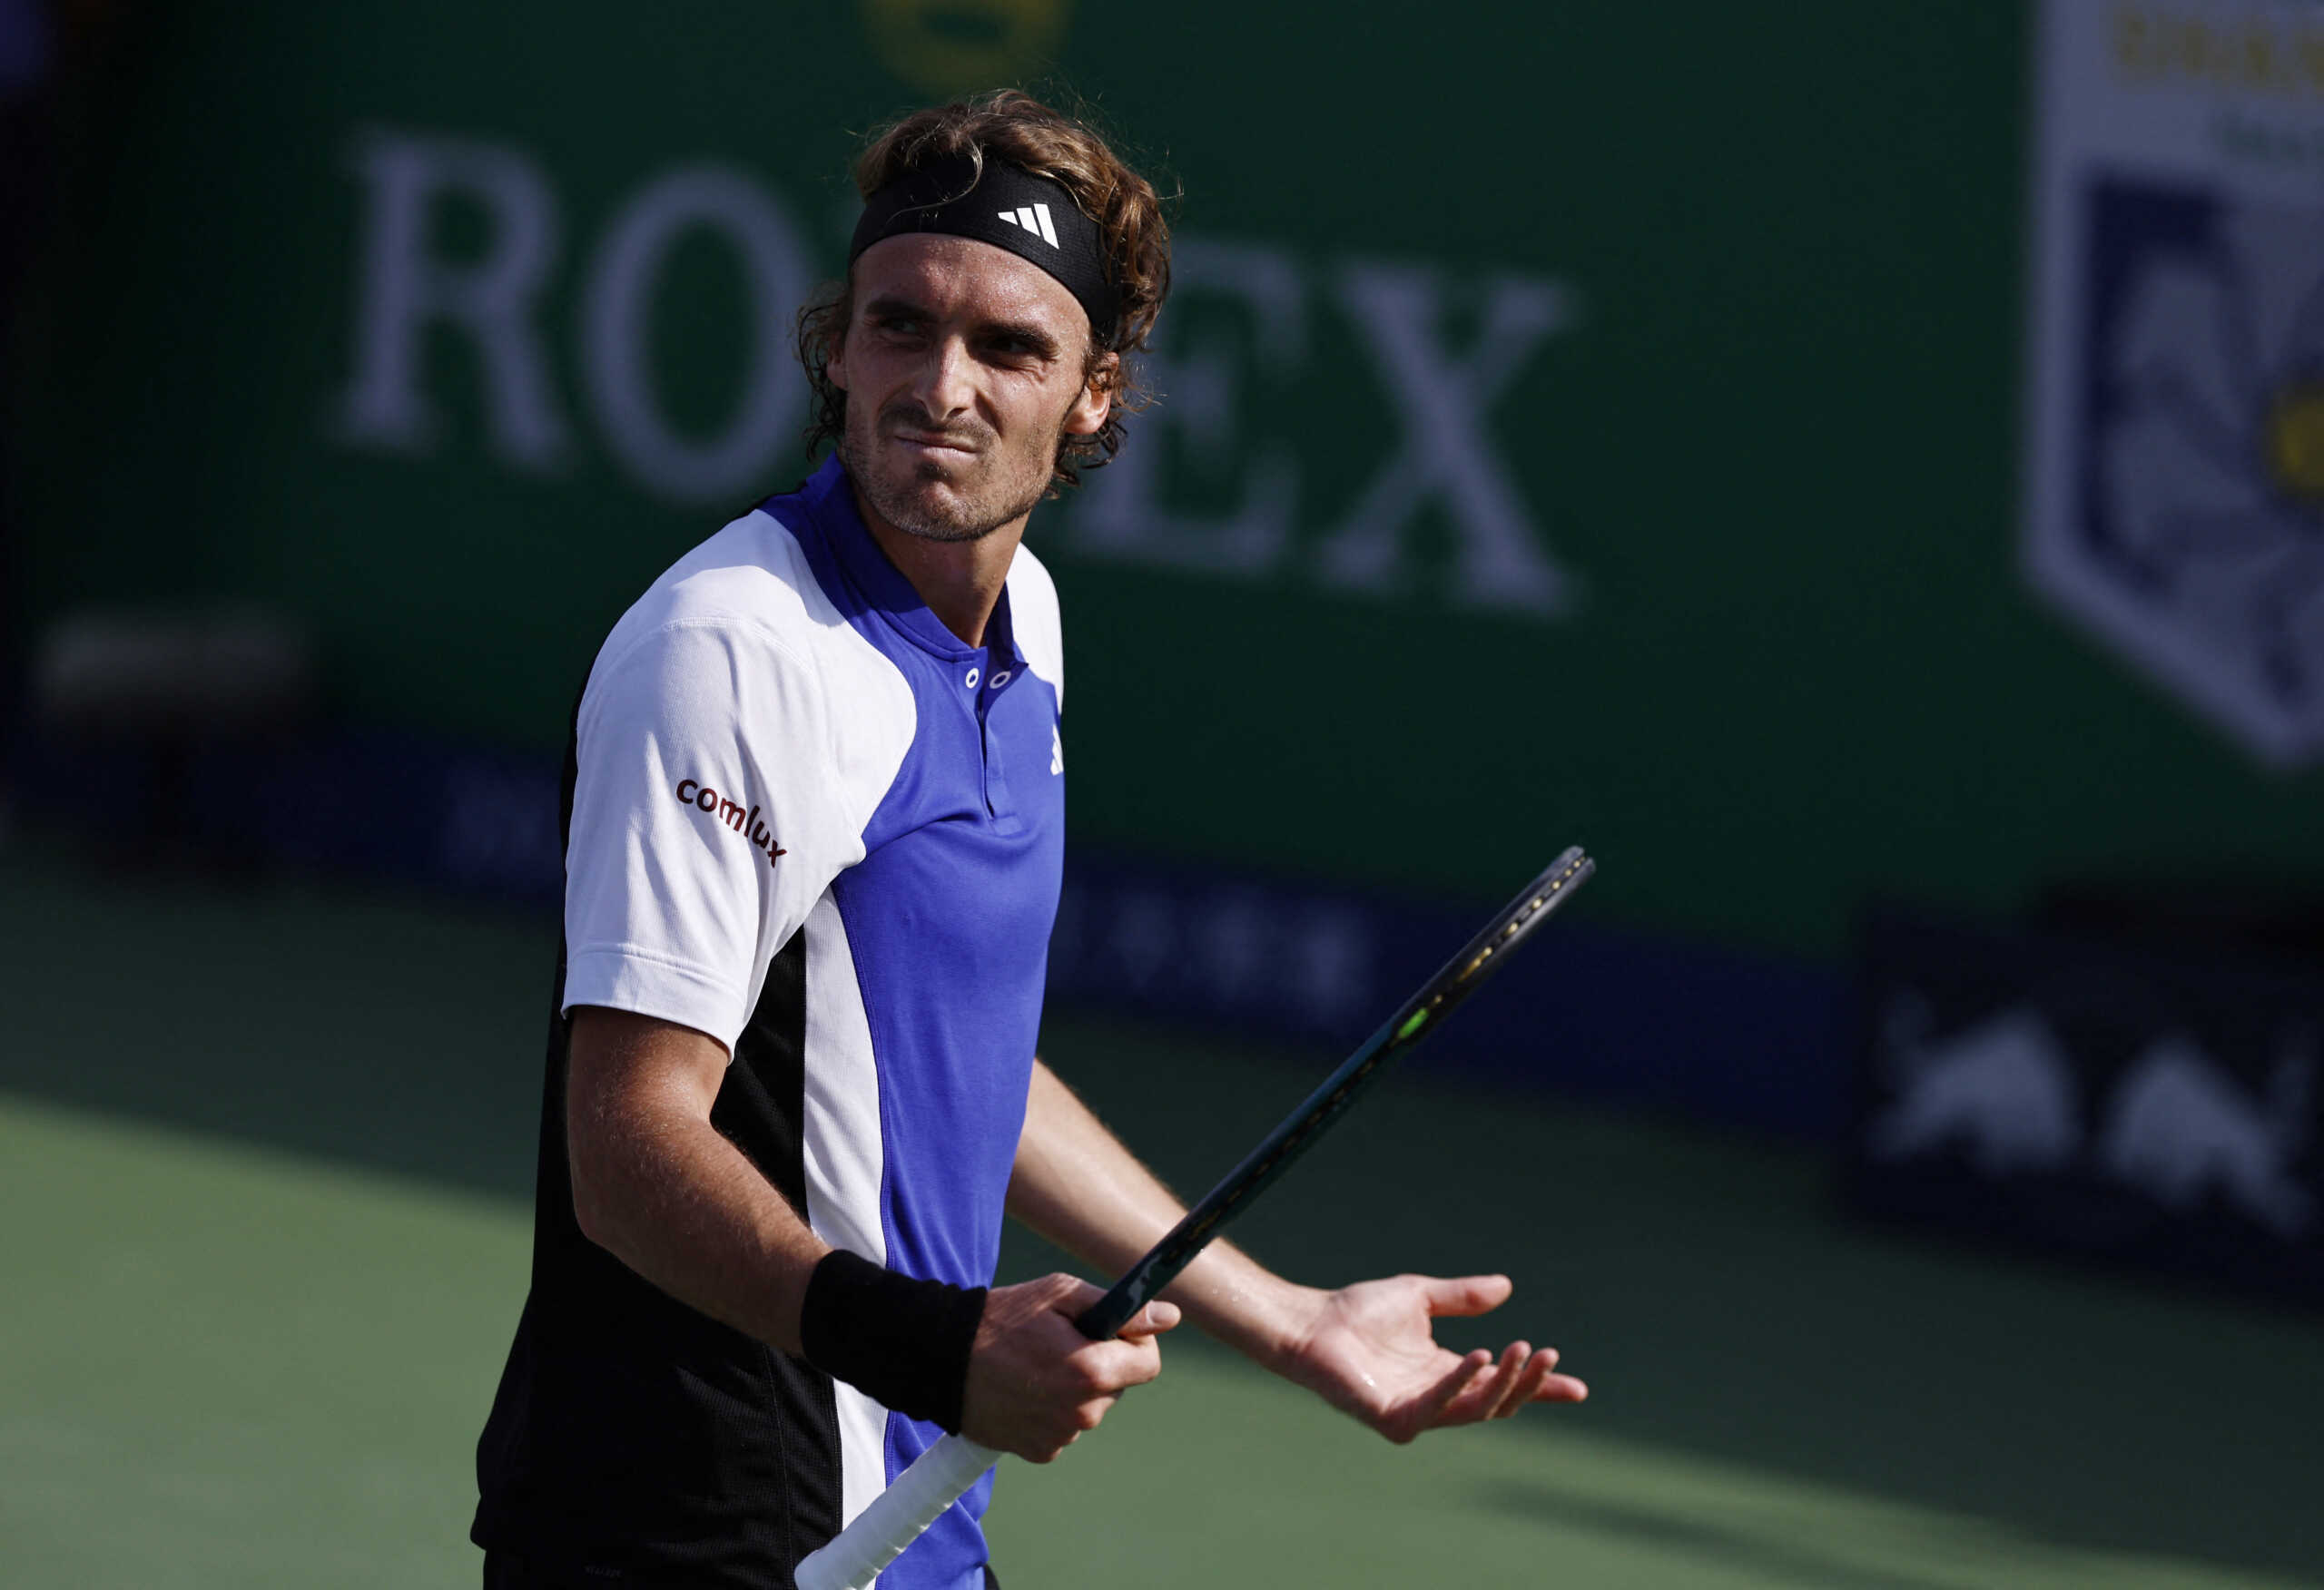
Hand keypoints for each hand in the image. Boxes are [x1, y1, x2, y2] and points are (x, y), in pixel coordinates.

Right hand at [959, 1273, 1179, 1462]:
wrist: (942, 1358)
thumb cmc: (1002, 1318)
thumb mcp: (1060, 1295)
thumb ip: (1121, 1308)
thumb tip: (1170, 1316)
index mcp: (1093, 1370)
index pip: (1149, 1363)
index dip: (1134, 1341)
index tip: (1109, 1330)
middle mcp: (1082, 1411)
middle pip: (1118, 1385)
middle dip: (1101, 1363)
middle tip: (1060, 1342)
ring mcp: (1061, 1435)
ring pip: (1089, 1406)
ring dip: (1075, 1387)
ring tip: (1034, 1365)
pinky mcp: (1040, 1451)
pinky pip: (1064, 1426)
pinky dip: (1052, 1410)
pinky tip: (1023, 1390)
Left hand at [1276, 1273, 1584, 1442]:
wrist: (1312, 1322)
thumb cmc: (1357, 1313)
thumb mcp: (1421, 1296)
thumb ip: (1462, 1296)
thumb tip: (1507, 1287)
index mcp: (1446, 1373)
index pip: (1501, 1385)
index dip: (1539, 1387)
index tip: (1578, 1388)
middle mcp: (1437, 1397)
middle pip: (1497, 1402)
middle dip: (1528, 1382)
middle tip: (1549, 1354)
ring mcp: (1417, 1412)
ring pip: (1476, 1409)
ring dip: (1503, 1382)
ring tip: (1523, 1349)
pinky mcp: (1394, 1419)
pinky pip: (1438, 1408)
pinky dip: (1462, 1384)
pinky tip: (1479, 1356)